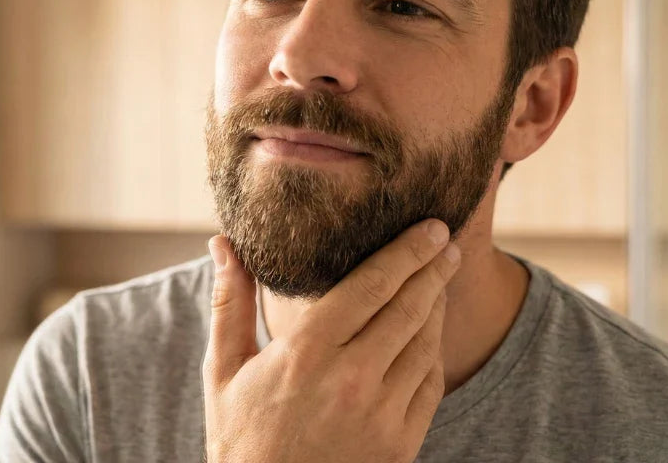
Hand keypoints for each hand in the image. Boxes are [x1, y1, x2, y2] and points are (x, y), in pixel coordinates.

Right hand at [202, 220, 460, 462]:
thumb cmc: (241, 438)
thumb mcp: (223, 370)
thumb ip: (230, 302)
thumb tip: (221, 242)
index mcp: (307, 354)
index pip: (371, 286)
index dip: (406, 252)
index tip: (428, 226)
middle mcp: (351, 380)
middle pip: (408, 308)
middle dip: (433, 267)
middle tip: (446, 239)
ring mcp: (381, 414)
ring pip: (425, 344)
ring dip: (437, 305)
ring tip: (439, 276)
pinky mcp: (401, 443)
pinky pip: (429, 384)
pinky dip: (434, 351)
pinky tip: (431, 331)